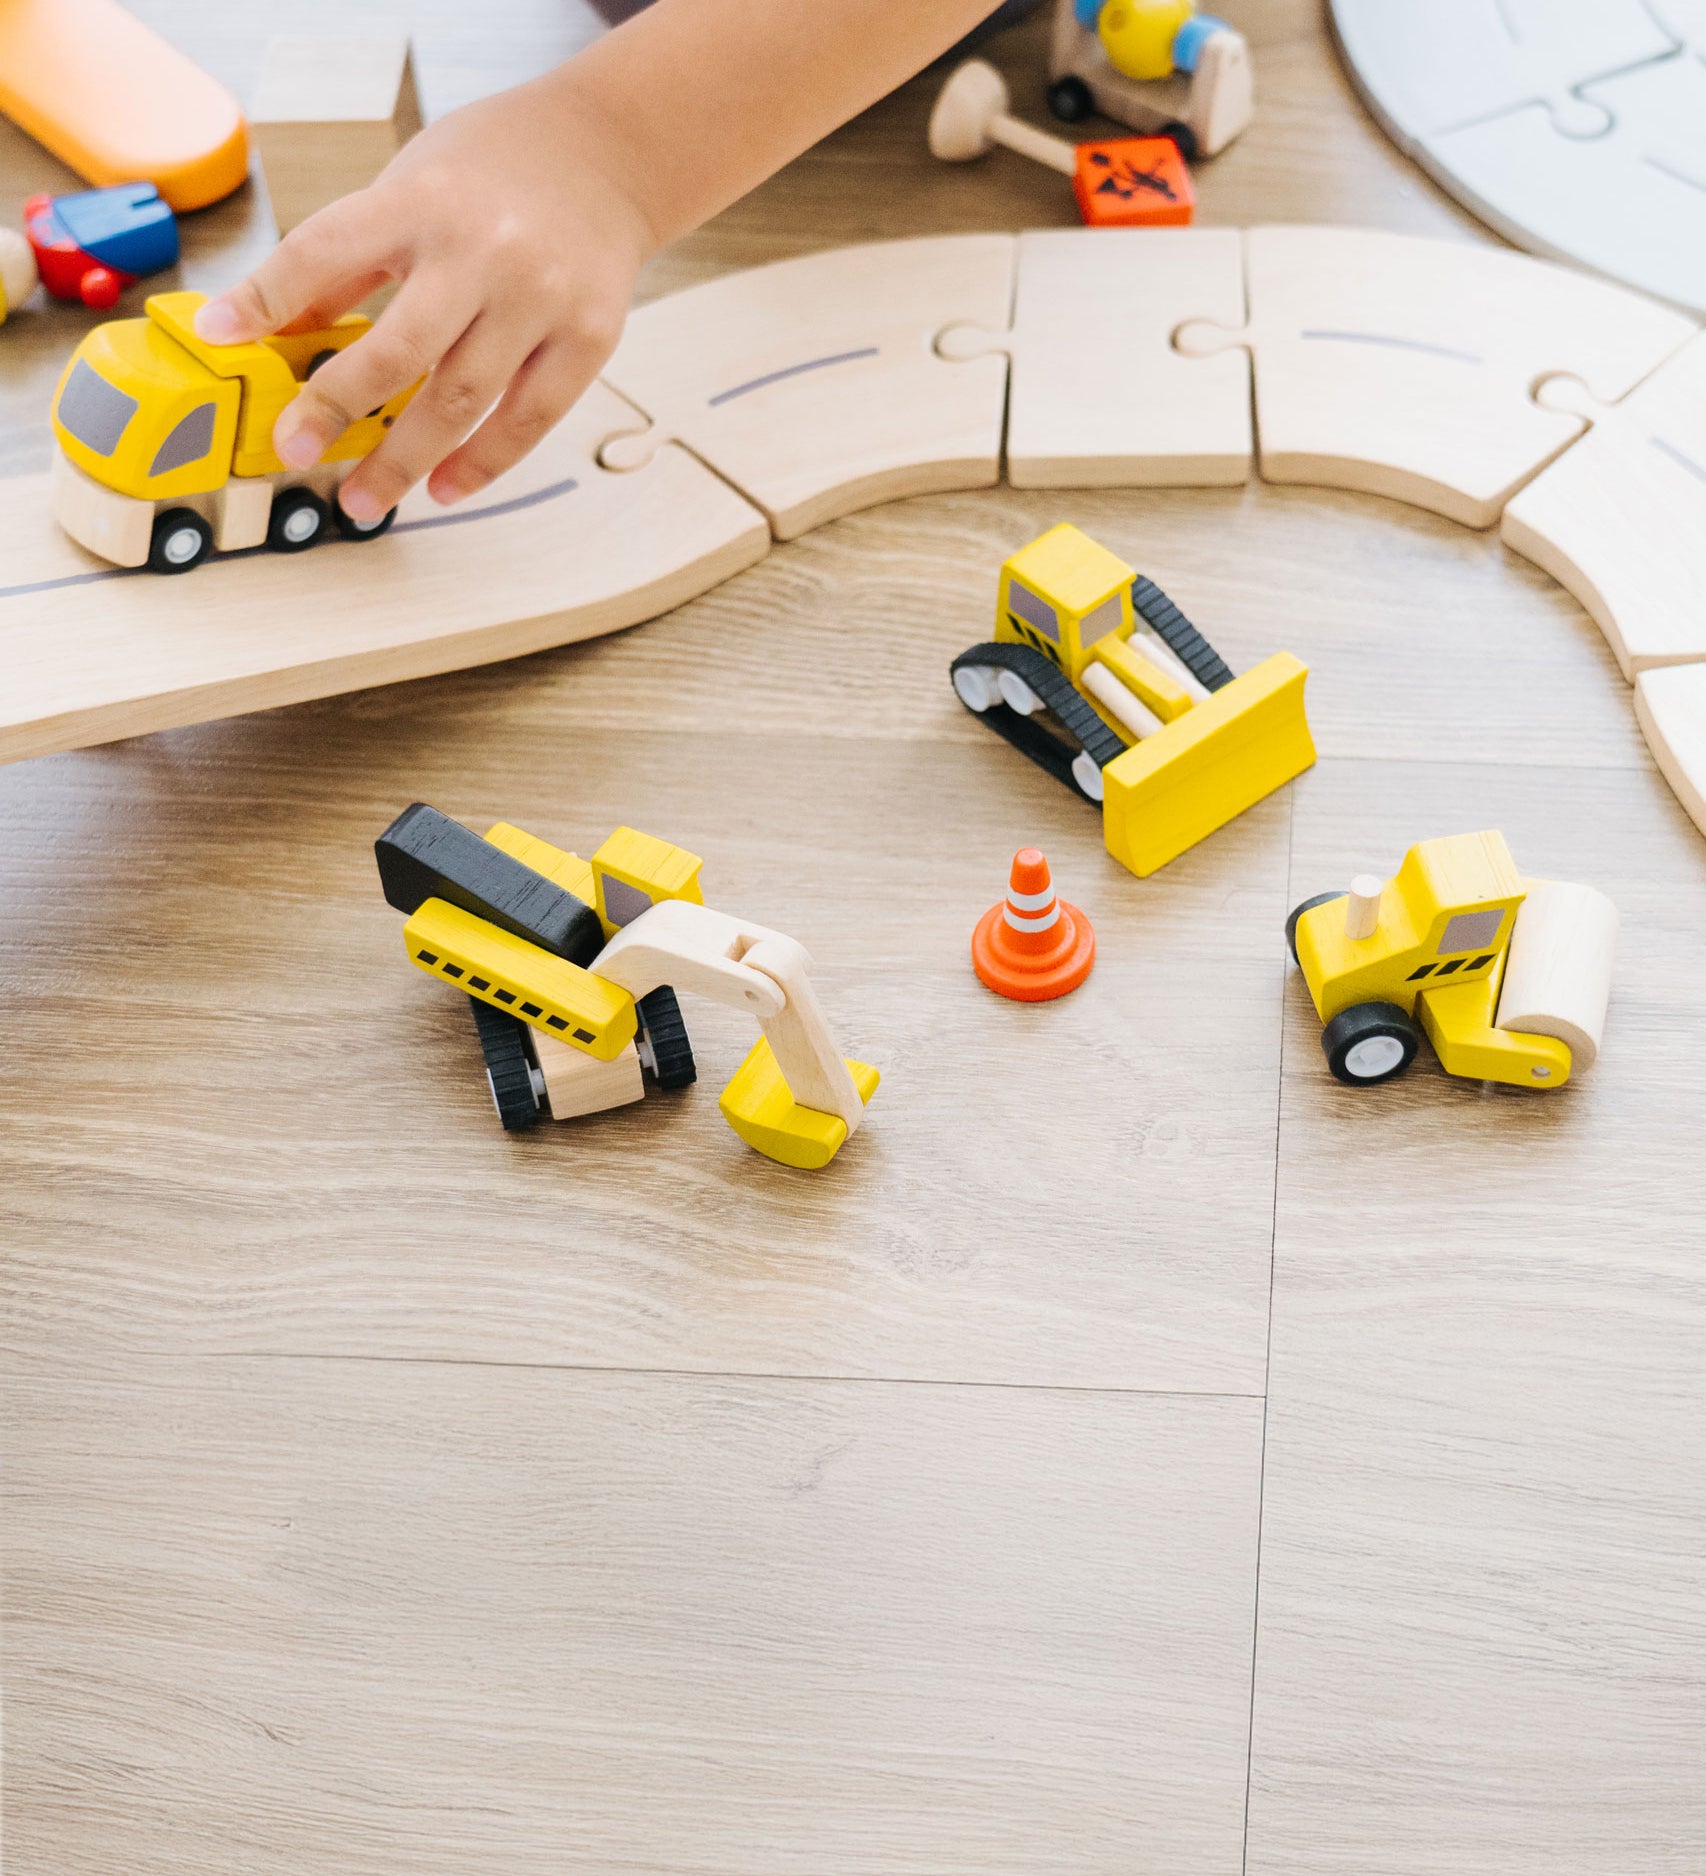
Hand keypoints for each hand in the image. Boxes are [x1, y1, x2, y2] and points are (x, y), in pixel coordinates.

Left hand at [194, 75, 656, 520]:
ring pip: (463, 398)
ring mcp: (540, 300)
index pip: (325, 251)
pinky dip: (483, 463)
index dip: (265, 296)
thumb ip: (351, 258)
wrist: (607, 152)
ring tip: (364, 500)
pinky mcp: (588, 339)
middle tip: (295, 451)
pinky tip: (444, 489)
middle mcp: (482, 252)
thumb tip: (278, 326)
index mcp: (422, 202)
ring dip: (406, 460)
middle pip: (399, 349)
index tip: (220, 335)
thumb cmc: (496, 169)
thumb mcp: (410, 185)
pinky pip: (529, 420)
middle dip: (337, 406)